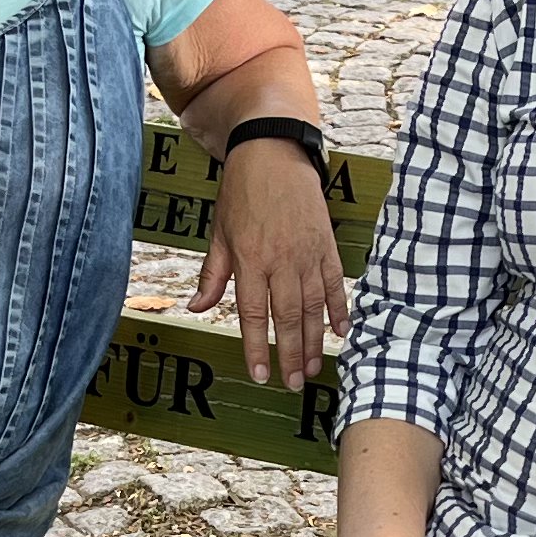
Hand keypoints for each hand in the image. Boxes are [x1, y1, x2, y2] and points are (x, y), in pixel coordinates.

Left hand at [192, 142, 351, 388]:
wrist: (274, 153)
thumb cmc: (241, 193)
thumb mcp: (219, 233)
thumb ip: (212, 276)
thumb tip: (196, 308)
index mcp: (250, 260)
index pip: (254, 314)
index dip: (257, 347)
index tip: (260, 375)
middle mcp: (281, 261)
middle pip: (287, 317)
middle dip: (290, 354)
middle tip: (294, 383)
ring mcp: (308, 254)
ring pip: (313, 306)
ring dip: (313, 340)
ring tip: (313, 367)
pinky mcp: (326, 245)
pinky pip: (335, 284)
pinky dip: (339, 309)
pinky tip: (340, 332)